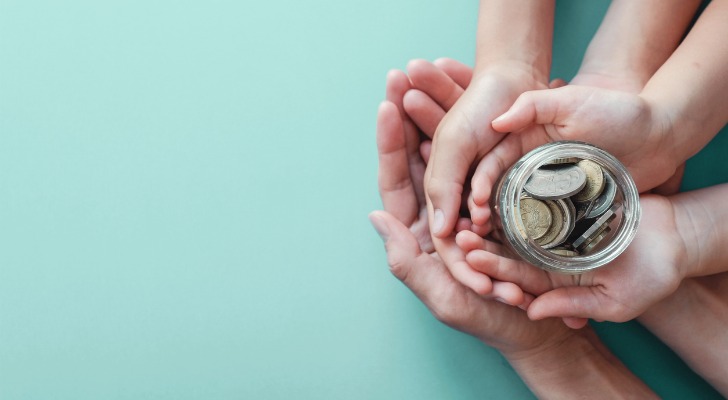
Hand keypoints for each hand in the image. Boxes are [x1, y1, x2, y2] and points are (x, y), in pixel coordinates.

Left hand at [374, 65, 524, 303]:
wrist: (539, 328)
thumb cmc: (489, 320)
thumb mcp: (443, 297)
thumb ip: (406, 262)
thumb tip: (376, 216)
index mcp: (419, 233)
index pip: (397, 181)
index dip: (390, 144)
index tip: (388, 105)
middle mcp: (440, 212)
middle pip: (420, 157)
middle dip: (412, 116)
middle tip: (405, 74)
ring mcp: (469, 202)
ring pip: (450, 151)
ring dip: (441, 112)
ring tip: (436, 72)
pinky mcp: (499, 198)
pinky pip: (484, 158)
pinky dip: (478, 129)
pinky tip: (474, 100)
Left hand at [460, 194, 686, 326]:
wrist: (676, 238)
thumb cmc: (651, 276)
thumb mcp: (615, 301)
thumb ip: (574, 305)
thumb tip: (533, 312)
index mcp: (552, 281)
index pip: (516, 277)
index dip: (493, 267)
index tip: (470, 256)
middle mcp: (546, 256)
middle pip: (508, 249)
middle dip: (483, 242)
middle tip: (459, 231)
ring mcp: (553, 229)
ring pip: (514, 223)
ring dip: (491, 217)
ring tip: (469, 205)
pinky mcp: (563, 205)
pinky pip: (534, 199)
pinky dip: (515, 193)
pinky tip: (494, 183)